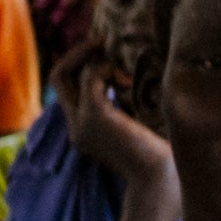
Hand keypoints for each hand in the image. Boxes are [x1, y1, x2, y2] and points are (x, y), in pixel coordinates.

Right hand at [60, 49, 173, 194]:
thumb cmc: (160, 157)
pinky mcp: (95, 116)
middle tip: (102, 39)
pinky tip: (128, 76)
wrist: (162, 180)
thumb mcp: (139, 128)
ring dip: (92, 57)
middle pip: (58, 77)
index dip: (79, 65)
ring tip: (120, 60)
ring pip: (66, 74)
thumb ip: (128, 107)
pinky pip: (90, 77)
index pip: (67, 88)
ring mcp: (81, 122)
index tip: (103, 52)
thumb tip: (133, 78)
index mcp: (84, 129)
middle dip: (77, 53)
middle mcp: (76, 125)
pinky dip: (105, 68)